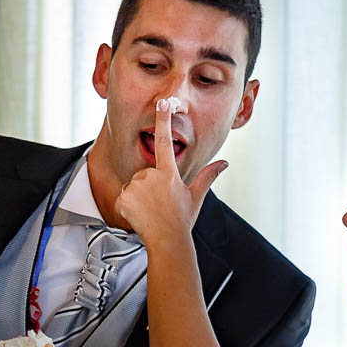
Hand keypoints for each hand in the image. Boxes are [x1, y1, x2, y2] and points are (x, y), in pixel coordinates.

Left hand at [115, 99, 227, 240]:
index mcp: (169, 174)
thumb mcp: (196, 197)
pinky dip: (128, 207)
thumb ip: (208, 176)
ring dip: (138, 197)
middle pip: (145, 174)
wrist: (168, 242)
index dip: (164, 120)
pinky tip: (139, 216)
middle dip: (148, 187)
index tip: (163, 104)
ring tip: (150, 211)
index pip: (166, 142)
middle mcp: (152, 176)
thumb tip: (223, 164)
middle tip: (158, 204)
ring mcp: (137, 187)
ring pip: (133, 186)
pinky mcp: (124, 198)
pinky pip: (123, 198)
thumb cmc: (182, 221)